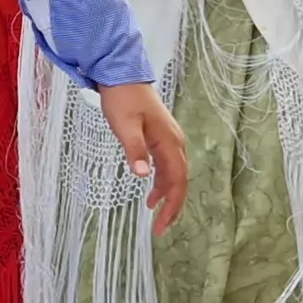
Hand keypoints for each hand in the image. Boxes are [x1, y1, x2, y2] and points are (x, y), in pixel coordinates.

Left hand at [96, 83, 191, 234]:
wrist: (121, 74)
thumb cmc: (122, 99)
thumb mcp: (125, 126)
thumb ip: (135, 150)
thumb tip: (143, 175)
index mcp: (169, 142)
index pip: (177, 181)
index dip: (172, 205)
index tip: (161, 226)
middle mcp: (174, 142)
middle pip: (180, 181)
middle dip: (172, 206)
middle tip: (160, 228)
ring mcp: (169, 139)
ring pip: (174, 174)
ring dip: (167, 195)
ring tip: (155, 214)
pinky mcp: (160, 137)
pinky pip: (167, 165)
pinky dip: (161, 182)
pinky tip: (150, 192)